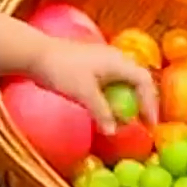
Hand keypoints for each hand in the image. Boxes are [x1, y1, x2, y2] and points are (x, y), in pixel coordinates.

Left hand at [28, 35, 157, 128]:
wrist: (35, 53)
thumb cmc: (62, 70)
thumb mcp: (84, 94)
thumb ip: (101, 113)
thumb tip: (113, 132)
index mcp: (118, 62)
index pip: (144, 81)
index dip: (150, 103)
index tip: (149, 124)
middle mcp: (114, 58)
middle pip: (137, 80)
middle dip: (142, 101)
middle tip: (142, 122)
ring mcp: (102, 60)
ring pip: (124, 81)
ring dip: (127, 99)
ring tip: (125, 118)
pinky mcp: (90, 65)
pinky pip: (111, 81)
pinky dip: (113, 96)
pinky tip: (106, 108)